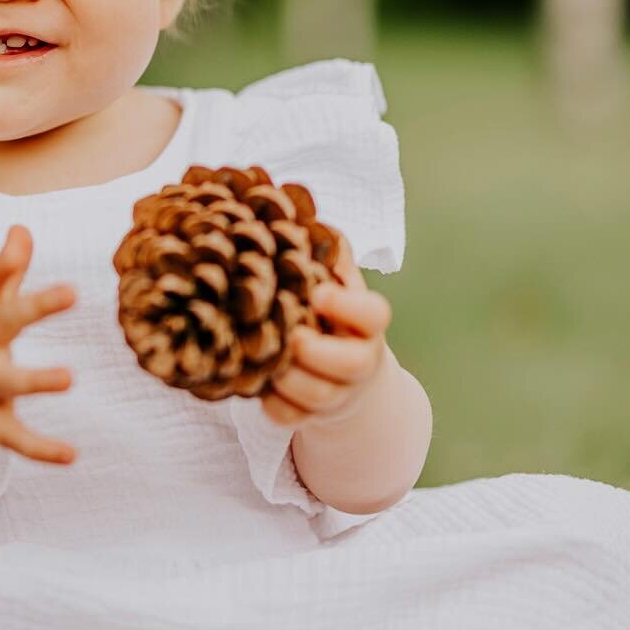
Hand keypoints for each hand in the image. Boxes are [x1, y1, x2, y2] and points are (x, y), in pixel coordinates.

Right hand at [0, 224, 77, 464]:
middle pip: (0, 324)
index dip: (1, 265)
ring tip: (70, 377)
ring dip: (34, 379)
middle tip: (71, 290)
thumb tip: (21, 228)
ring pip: (4, 383)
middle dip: (31, 307)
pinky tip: (71, 455)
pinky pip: (12, 437)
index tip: (19, 245)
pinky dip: (39, 449)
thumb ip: (4, 273)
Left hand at [261, 235, 392, 430]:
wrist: (346, 380)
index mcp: (366, 324)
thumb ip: (324, 254)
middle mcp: (359, 362)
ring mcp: (337, 393)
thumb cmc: (330, 318)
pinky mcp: (312, 417)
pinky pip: (290, 418)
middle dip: (318, 352)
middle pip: (352, 364)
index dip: (348, 305)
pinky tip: (254, 379)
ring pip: (317, 396)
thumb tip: (296, 210)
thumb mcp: (334, 284)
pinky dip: (270, 404)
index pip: (375, 314)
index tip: (319, 292)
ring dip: (286, 377)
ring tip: (261, 353)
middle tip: (291, 335)